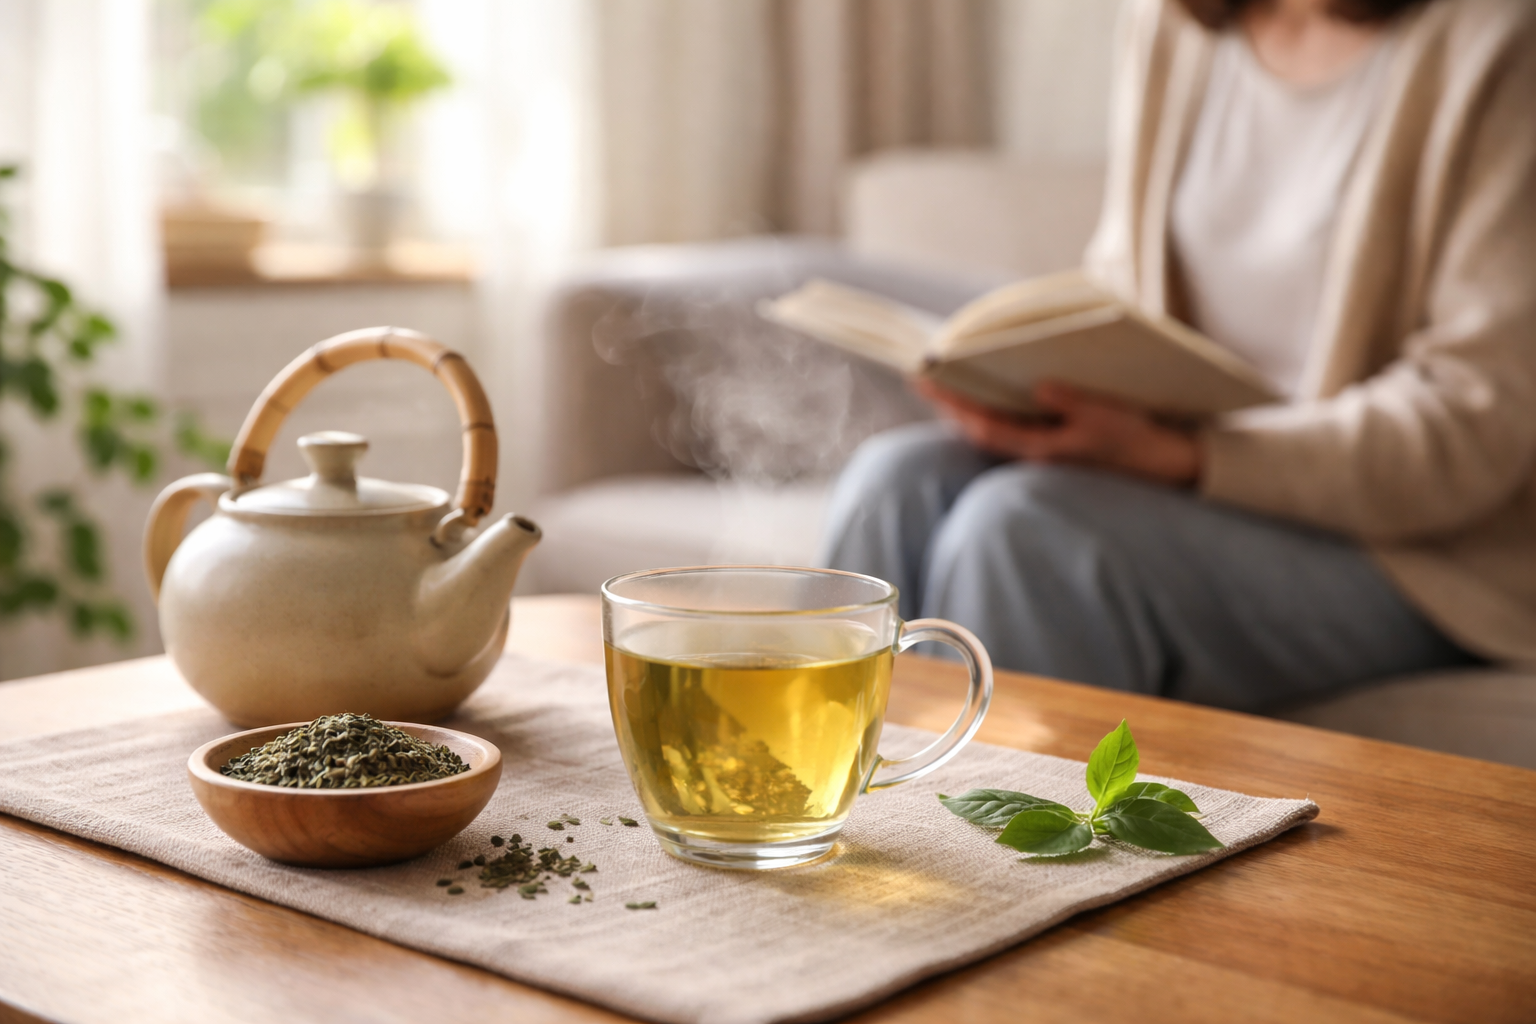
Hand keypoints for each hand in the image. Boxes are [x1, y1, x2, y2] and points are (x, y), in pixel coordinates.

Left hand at [916, 378, 1202, 486]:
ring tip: (943, 382)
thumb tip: (1039, 386)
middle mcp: (1034, 452)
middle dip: (950, 404)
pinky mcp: (1051, 442)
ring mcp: (1041, 448)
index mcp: (1041, 449)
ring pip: (992, 428)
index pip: (984, 428)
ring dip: (967, 407)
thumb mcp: (1106, 416)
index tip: (926, 381)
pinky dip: (991, 408)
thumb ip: (1072, 402)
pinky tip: (983, 392)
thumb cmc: (1133, 439)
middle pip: (979, 428)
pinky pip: (1009, 425)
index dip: (953, 405)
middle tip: (921, 376)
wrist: (1160, 463)